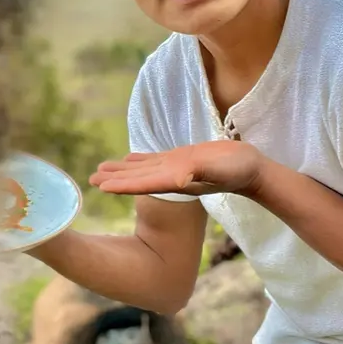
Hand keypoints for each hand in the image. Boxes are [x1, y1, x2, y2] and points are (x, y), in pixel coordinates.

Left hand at [88, 140, 265, 196]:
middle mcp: (171, 177)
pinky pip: (154, 160)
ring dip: (121, 170)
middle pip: (136, 178)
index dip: (121, 184)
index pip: (142, 183)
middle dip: (114, 179)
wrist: (252, 169)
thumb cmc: (237, 170)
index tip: (100, 186)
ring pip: (142, 169)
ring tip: (100, 169)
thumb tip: (177, 179)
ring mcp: (175, 168)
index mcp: (175, 180)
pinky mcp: (181, 159)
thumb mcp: (217, 168)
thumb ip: (197, 171)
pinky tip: (128, 158)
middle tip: (90, 179)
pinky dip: (138, 159)